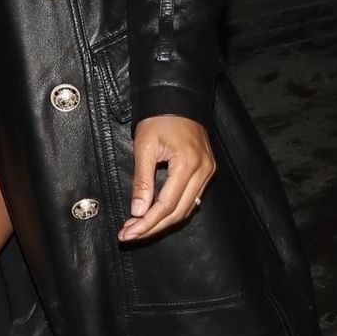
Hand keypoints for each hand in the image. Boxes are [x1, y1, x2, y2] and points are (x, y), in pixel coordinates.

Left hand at [119, 115, 215, 243]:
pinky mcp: (206, 171)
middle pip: (178, 212)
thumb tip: (138, 211)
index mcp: (188, 164)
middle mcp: (203, 171)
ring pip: (186, 209)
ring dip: (162, 222)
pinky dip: (173, 211)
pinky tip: (156, 217)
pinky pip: (192, 199)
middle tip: (130, 236)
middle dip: (153, 227)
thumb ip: (142, 181)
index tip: (129, 233)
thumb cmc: (159, 119)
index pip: (167, 204)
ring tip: (139, 229)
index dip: (147, 222)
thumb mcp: (144, 147)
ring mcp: (208, 172)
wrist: (177, 99)